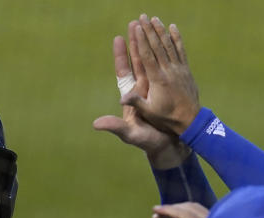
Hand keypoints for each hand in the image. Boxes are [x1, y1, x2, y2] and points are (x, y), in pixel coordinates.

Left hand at [93, 34, 190, 168]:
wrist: (166, 147)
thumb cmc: (147, 142)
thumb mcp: (129, 134)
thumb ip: (114, 127)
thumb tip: (96, 124)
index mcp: (130, 97)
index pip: (124, 72)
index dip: (121, 56)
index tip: (118, 39)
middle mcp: (141, 90)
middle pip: (137, 62)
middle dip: (136, 43)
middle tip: (134, 24)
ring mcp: (154, 90)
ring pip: (151, 63)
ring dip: (150, 46)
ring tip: (149, 27)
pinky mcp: (165, 92)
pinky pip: (164, 71)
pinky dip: (165, 58)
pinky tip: (167, 45)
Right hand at [121, 16, 199, 136]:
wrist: (190, 120)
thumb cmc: (166, 118)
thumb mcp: (149, 112)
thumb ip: (136, 103)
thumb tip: (122, 98)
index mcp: (157, 80)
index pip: (147, 56)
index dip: (141, 41)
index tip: (137, 27)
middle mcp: (168, 71)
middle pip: (158, 46)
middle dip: (149, 30)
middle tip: (142, 17)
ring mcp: (178, 69)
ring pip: (169, 46)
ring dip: (161, 31)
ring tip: (154, 18)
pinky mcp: (185, 70)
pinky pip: (181, 50)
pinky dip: (177, 38)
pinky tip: (173, 28)